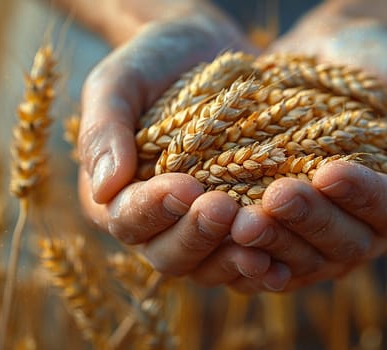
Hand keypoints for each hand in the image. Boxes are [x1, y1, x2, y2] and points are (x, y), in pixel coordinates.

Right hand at [77, 3, 287, 287]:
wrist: (208, 53)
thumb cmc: (156, 63)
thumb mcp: (121, 82)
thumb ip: (104, 130)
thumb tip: (104, 189)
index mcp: (116, 196)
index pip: (128, 218)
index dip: (155, 209)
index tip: (186, 187)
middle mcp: (156, 223)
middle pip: (169, 253)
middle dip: (197, 235)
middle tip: (226, 208)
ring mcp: (198, 230)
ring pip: (208, 266)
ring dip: (232, 258)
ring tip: (259, 237)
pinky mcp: (235, 227)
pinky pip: (244, 258)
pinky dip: (261, 264)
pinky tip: (282, 261)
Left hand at [229, 15, 386, 291]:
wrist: (327, 57)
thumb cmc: (383, 65)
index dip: (365, 197)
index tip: (330, 172)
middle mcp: (375, 228)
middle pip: (349, 242)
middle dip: (312, 221)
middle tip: (277, 197)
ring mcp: (331, 236)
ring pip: (309, 258)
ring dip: (277, 244)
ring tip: (243, 224)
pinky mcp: (293, 235)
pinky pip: (277, 262)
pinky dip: (256, 261)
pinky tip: (231, 248)